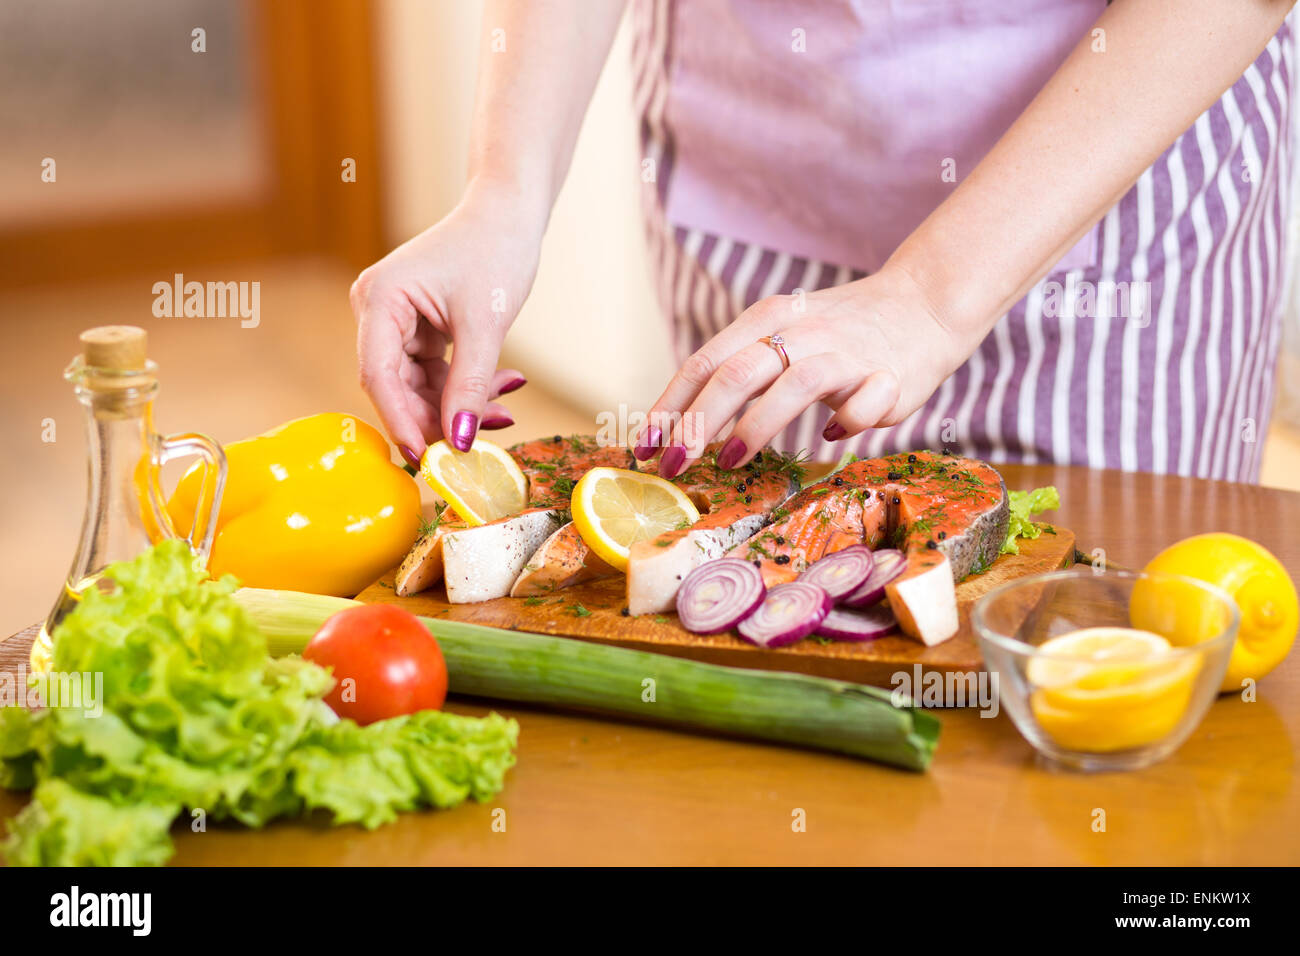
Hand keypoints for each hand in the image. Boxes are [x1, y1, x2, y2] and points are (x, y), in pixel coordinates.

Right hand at [352, 179, 545, 463]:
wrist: (510, 213)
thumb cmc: (496, 251)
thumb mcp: (486, 325)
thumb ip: (470, 386)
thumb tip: (460, 440)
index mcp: (380, 299)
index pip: (378, 376)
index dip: (401, 420)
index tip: (428, 457)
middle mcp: (378, 310)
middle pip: (396, 386)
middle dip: (438, 417)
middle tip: (478, 443)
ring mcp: (396, 320)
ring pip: (418, 385)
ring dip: (459, 405)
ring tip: (506, 411)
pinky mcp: (418, 328)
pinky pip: (434, 373)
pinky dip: (466, 387)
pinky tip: (504, 389)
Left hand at [633, 266, 969, 476]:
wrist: (924, 304)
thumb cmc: (839, 334)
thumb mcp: (782, 338)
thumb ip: (739, 371)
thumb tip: (683, 427)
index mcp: (766, 320)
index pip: (704, 362)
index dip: (670, 405)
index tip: (644, 445)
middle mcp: (801, 331)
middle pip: (736, 373)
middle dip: (697, 423)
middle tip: (674, 464)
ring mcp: (845, 352)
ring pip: (793, 384)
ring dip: (757, 424)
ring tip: (731, 460)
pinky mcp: (888, 374)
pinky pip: (863, 402)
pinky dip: (847, 421)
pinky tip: (832, 435)